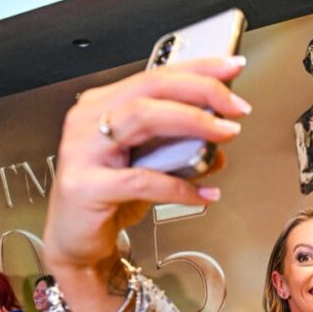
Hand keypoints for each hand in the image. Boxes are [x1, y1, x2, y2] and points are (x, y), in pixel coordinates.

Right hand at [43, 57, 250, 286]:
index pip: (156, 75)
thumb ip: (181, 151)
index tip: (231, 68)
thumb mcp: (150, 167)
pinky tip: (202, 194)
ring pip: (144, 118)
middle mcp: (89, 121)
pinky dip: (179, 186)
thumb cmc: (107, 201)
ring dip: (193, 123)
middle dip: (202, 90)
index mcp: (103, 106)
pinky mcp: (86, 186)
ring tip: (224, 134)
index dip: (198, 68)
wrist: (76, 243)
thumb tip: (220, 142)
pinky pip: (142, 180)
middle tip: (236, 106)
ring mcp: (82, 151)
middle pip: (151, 88)